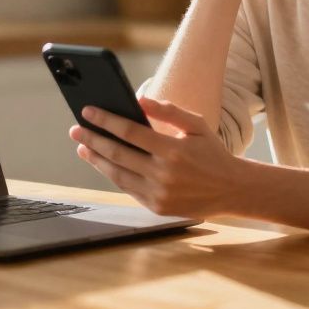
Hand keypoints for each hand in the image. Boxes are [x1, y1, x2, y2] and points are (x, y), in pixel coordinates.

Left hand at [68, 97, 241, 218]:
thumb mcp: (196, 124)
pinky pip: (128, 189)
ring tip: (83, 148)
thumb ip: (168, 110)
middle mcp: (163, 174)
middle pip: (117, 153)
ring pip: (117, 174)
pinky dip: (113, 175)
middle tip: (75, 130)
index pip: (129, 131)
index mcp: (172, 150)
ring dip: (96, 160)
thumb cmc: (212, 152)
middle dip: (92, 139)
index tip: (87, 111)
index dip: (105, 120)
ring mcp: (159, 193)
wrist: (232, 190)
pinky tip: (103, 164)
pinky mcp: (157, 208)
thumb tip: (138, 100)